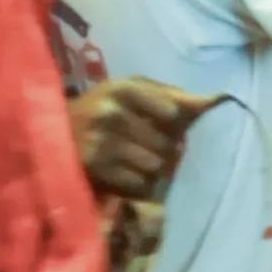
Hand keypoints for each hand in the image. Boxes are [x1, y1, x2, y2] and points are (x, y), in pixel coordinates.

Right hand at [70, 78, 219, 198]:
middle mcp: (111, 111)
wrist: (52, 132)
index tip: (158, 123)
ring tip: (132, 160)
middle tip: (142, 146)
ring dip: (149, 168)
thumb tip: (218, 99)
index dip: (170, 123)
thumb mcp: (134, 94)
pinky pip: (136, 183)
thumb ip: (174, 96)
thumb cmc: (104, 110)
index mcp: (124, 88)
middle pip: (166, 144)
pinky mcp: (93, 167)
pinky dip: (134, 182)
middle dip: (161, 149)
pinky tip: (121, 172)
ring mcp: (100, 140)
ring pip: (154, 165)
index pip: (173, 113)